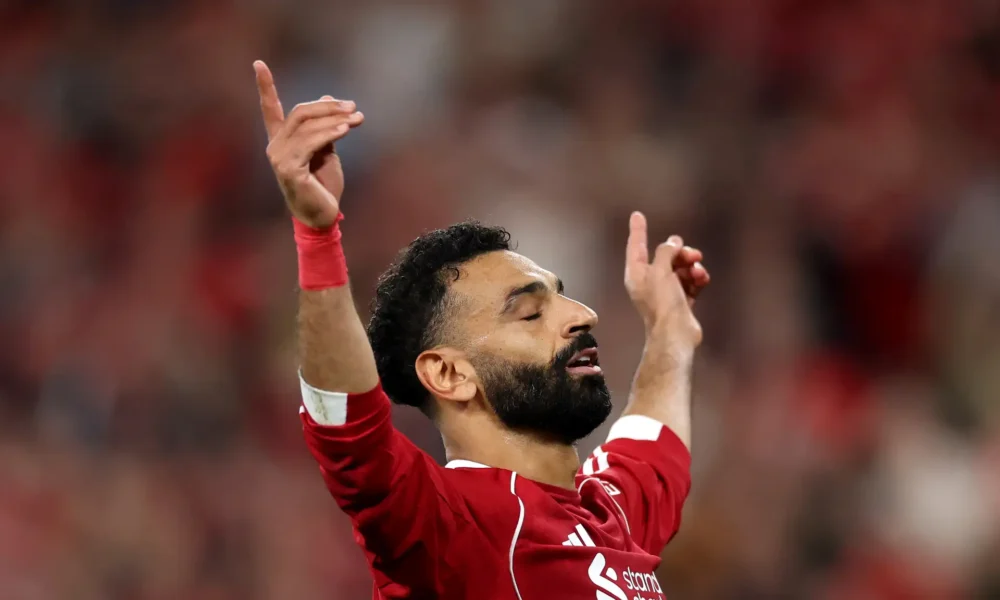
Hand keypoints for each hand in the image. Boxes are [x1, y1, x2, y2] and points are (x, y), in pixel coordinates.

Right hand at [254, 60, 364, 227]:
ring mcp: (280, 158)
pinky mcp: (289, 169)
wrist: (323, 216)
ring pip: (307, 125)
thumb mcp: (326, 151)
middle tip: (353, 106)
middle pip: (300, 113)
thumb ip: (324, 128)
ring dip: (336, 119)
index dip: (264, 86)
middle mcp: (275, 147)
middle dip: (328, 107)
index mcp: (281, 141)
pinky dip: (331, 132)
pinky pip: (311, 142)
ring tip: (357, 118)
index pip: (270, 109)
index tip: (258, 63)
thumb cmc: (323, 185)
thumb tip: (327, 98)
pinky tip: (346, 129)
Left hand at [624, 211, 708, 346]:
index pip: (636, 246)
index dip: (638, 230)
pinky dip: (697, 279)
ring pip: (681, 268)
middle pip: (665, 256)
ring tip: (698, 271)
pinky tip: (702, 279)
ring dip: (691, 266)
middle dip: (680, 252)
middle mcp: (649, 282)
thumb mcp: (660, 271)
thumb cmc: (662, 302)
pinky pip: (691, 282)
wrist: (676, 333)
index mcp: (636, 274)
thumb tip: (673, 243)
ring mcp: (666, 292)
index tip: (637, 214)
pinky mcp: (681, 301)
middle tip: (691, 253)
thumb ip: (666, 252)